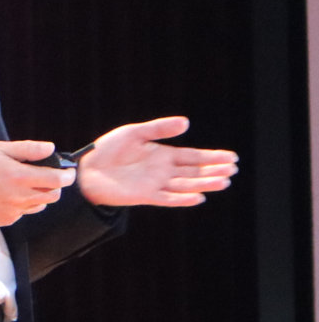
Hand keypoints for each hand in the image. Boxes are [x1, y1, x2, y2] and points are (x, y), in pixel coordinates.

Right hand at [0, 140, 75, 225]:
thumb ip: (28, 149)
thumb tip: (50, 148)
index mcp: (19, 177)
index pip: (55, 180)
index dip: (67, 176)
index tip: (69, 172)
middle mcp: (19, 197)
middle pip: (53, 196)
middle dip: (56, 186)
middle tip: (50, 177)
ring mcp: (13, 211)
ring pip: (40, 205)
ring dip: (40, 195)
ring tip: (26, 184)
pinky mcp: (6, 220)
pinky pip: (24, 212)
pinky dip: (24, 204)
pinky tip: (10, 194)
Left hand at [76, 116, 238, 206]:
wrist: (87, 169)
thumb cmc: (108, 150)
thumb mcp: (135, 133)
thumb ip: (159, 128)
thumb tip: (187, 123)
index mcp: (162, 155)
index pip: (193, 157)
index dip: (212, 157)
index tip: (232, 157)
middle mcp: (162, 171)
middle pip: (194, 171)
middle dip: (214, 170)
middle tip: (234, 169)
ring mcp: (155, 184)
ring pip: (186, 184)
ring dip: (205, 183)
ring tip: (225, 181)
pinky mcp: (145, 195)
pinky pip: (168, 198)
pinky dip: (183, 198)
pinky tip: (198, 197)